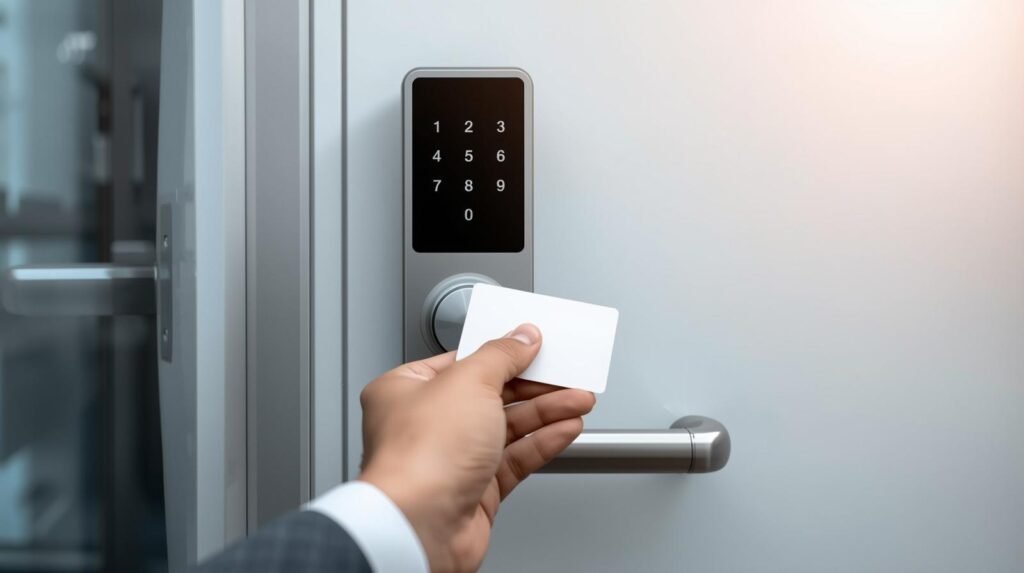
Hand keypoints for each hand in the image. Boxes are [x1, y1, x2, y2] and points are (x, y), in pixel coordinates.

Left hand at [358, 324, 595, 571]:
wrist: (420, 527)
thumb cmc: (418, 458)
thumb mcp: (468, 382)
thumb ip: (500, 355)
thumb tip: (521, 338)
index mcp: (406, 389)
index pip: (463, 362)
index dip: (502, 353)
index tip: (534, 347)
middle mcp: (426, 424)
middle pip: (491, 394)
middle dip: (535, 386)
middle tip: (568, 377)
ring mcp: (451, 459)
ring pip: (507, 427)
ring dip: (546, 412)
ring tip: (578, 401)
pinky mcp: (475, 490)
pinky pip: (515, 458)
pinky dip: (542, 442)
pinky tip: (565, 429)